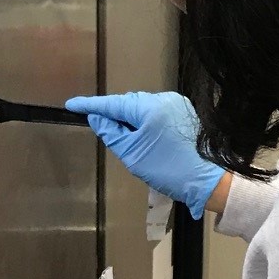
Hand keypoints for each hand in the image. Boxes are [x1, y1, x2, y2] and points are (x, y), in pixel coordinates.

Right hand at [65, 91, 225, 218]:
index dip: (90, 105)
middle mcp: (164, 99)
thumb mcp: (132, 154)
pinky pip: (156, 113)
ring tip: (128, 141)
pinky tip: (144, 138)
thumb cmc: (168, 169)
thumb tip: (96, 117)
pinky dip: (145, 122)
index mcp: (150, 107)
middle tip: (102, 129)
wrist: (206, 180)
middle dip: (114, 115)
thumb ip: (111, 133)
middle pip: (129, 104)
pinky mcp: (184, 113)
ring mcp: (176, 104)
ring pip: (142, 108)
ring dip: (130, 120)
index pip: (113, 103)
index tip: (72, 104)